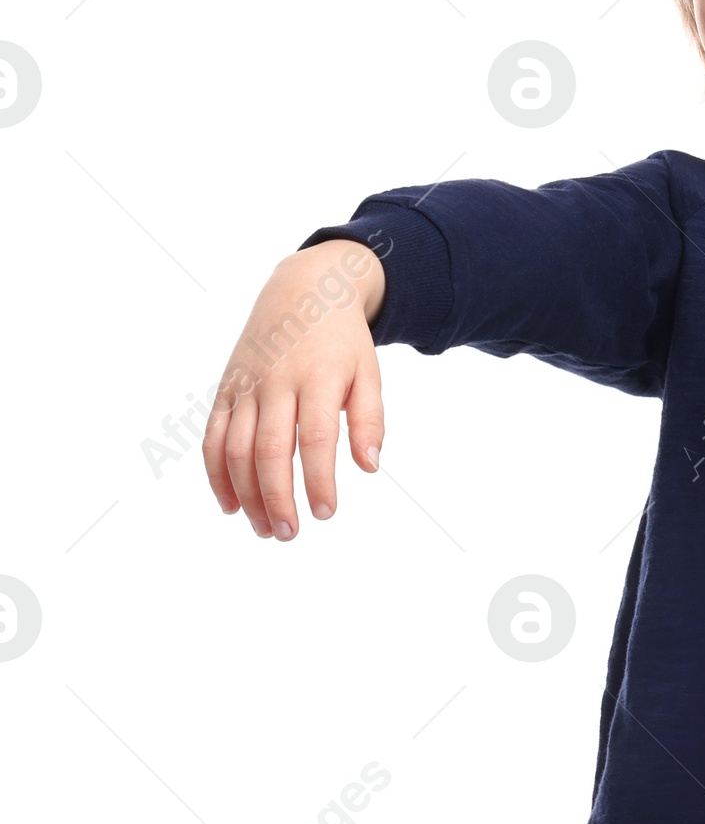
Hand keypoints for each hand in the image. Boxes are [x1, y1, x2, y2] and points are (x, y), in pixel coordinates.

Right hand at [203, 240, 387, 538]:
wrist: (302, 289)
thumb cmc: (342, 342)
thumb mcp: (368, 372)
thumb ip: (371, 419)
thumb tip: (369, 466)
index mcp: (318, 377)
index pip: (316, 436)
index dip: (319, 478)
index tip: (326, 512)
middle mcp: (276, 381)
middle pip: (269, 448)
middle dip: (276, 497)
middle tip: (289, 534)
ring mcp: (246, 385)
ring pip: (235, 448)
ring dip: (247, 494)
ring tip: (266, 529)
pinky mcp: (226, 389)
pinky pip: (213, 437)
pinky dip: (217, 474)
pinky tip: (232, 506)